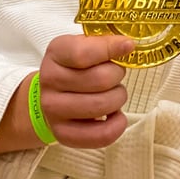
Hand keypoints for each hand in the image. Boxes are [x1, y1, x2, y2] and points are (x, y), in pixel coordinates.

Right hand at [39, 33, 134, 148]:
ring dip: (118, 97)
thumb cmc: (74, 65)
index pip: (84, 53)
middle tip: (117, 73)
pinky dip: (117, 125)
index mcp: (56, 52)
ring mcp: (53, 110)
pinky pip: (99, 135)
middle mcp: (50, 81)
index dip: (111, 49)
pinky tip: (116, 115)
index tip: (129, 46)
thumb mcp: (82, 44)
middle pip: (99, 80)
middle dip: (118, 75)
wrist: (50, 92)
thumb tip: (128, 45)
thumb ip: (102, 43)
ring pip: (102, 105)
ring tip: (114, 92)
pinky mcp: (63, 134)